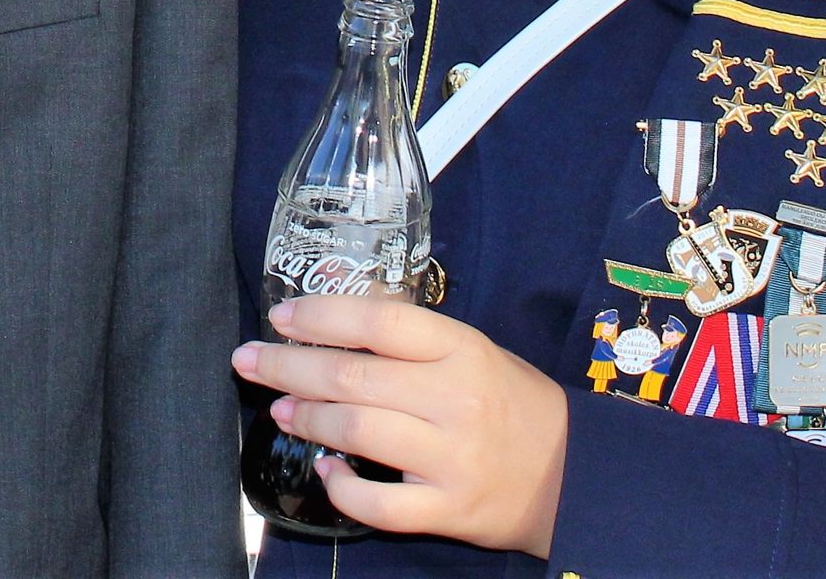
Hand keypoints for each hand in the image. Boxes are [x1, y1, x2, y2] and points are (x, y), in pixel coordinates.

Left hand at [232, 295, 566, 556]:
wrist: (575, 476)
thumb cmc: (510, 402)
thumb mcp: (472, 353)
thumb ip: (409, 340)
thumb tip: (326, 323)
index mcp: (463, 350)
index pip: (379, 321)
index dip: (322, 316)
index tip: (280, 317)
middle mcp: (457, 399)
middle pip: (354, 375)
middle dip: (289, 366)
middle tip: (249, 360)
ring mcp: (453, 458)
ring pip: (357, 431)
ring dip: (307, 418)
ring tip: (280, 410)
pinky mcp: (450, 509)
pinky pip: (379, 504)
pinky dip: (342, 489)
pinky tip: (326, 472)